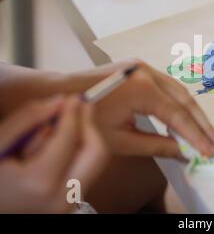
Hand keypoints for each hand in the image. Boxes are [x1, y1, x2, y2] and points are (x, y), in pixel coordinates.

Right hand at [0, 96, 108, 212]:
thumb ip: (28, 119)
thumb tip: (60, 101)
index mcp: (39, 183)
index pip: (69, 138)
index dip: (73, 113)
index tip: (74, 97)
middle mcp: (61, 198)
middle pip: (96, 153)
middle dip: (88, 127)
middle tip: (79, 107)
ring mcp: (68, 206)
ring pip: (94, 162)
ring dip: (80, 140)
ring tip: (50, 136)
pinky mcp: (69, 206)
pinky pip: (84, 172)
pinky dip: (75, 155)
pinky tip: (50, 153)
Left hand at [92, 60, 213, 158]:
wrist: (59, 95)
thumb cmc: (84, 120)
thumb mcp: (119, 139)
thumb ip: (156, 145)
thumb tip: (183, 152)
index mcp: (142, 89)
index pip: (178, 115)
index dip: (196, 135)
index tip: (209, 151)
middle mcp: (147, 72)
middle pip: (184, 98)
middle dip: (201, 122)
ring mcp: (142, 66)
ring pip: (178, 89)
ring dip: (192, 111)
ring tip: (205, 132)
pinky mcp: (138, 68)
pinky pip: (166, 85)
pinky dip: (178, 102)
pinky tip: (184, 116)